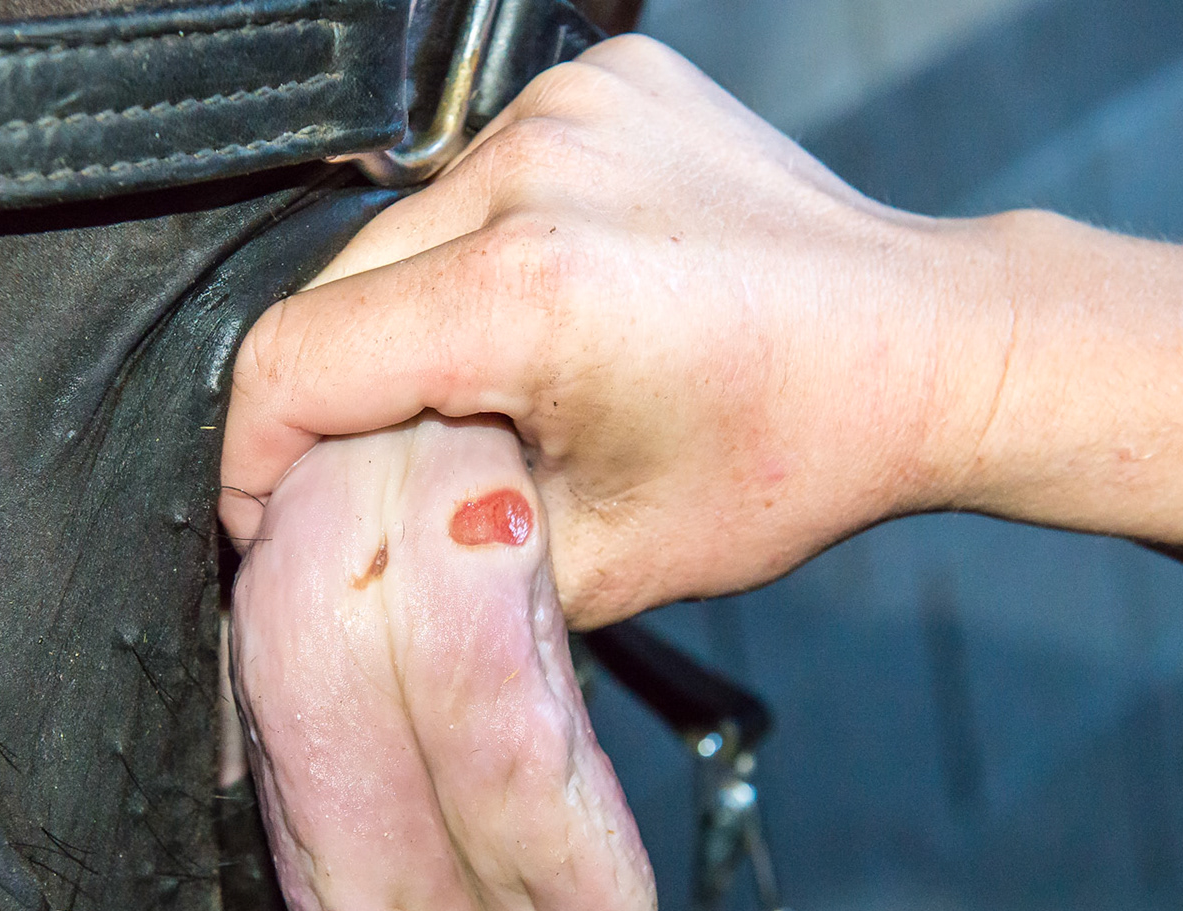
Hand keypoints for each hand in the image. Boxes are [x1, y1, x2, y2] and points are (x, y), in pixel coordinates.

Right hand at [222, 34, 1011, 628]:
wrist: (927, 346)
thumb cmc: (799, 452)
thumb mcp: (601, 560)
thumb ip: (441, 550)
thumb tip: (342, 535)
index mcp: (532, 291)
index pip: (294, 360)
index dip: (255, 455)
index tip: (270, 512)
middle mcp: (537, 166)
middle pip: (335, 290)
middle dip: (339, 396)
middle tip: (394, 469)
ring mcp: (569, 107)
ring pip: (396, 229)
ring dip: (409, 316)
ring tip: (494, 385)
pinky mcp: (599, 78)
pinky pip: (471, 175)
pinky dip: (478, 247)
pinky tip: (552, 300)